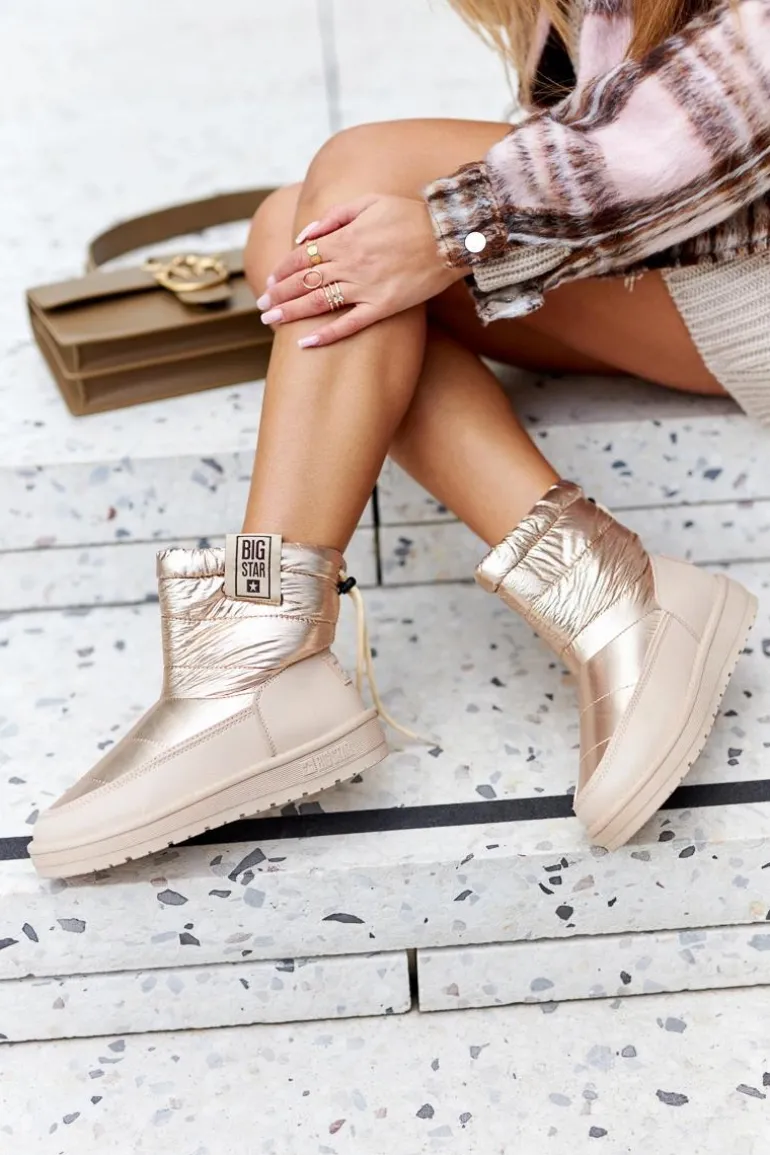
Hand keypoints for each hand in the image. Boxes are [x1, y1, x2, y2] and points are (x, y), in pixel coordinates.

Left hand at [257, 194, 468, 346]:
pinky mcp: (383, 307)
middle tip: (262, 306)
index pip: (301, 257)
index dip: (282, 271)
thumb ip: (334, 217)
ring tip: (271, 322)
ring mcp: (365, 288)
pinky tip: (305, 343)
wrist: (449, 236)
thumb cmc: (410, 216)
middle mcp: (350, 265)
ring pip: (318, 303)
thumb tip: (304, 235)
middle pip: (303, 282)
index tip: (270, 282)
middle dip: (279, 295)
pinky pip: (349, 325)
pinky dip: (326, 335)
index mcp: (344, 239)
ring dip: (291, 313)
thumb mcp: (369, 201)